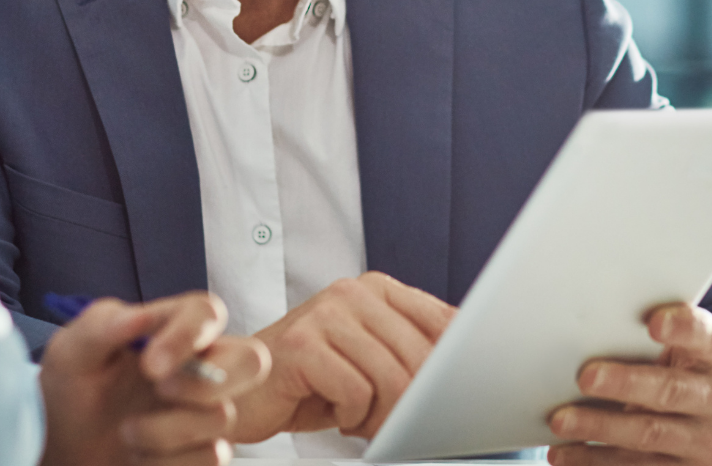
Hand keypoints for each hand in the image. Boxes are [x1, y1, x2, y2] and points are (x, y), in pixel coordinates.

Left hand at [39, 291, 270, 465]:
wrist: (62, 451)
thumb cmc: (70, 393)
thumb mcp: (70, 353)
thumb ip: (100, 326)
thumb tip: (137, 315)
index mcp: (170, 332)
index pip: (206, 313)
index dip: (188, 335)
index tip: (149, 363)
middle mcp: (198, 369)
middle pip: (251, 360)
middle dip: (205, 382)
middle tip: (158, 391)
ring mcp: (204, 412)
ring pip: (222, 417)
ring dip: (165, 430)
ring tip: (126, 432)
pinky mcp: (202, 451)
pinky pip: (213, 456)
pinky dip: (168, 461)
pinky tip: (140, 457)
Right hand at [229, 271, 455, 441]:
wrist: (240, 390)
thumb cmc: (311, 381)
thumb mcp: (370, 360)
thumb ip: (411, 352)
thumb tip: (470, 369)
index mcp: (377, 288)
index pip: (444, 322)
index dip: (455, 366)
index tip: (451, 397)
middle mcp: (352, 292)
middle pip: (421, 357)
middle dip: (415, 403)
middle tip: (393, 423)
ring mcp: (325, 314)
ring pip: (392, 377)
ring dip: (381, 415)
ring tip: (359, 419)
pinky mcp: (302, 345)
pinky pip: (356, 392)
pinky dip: (350, 416)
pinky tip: (333, 414)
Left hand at [547, 302, 711, 465]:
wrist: (698, 421)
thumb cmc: (673, 370)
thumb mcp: (674, 349)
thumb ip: (645, 335)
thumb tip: (591, 326)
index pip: (706, 338)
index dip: (683, 329)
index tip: (654, 322)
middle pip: (671, 391)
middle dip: (626, 383)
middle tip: (586, 377)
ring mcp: (701, 442)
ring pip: (648, 435)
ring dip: (600, 428)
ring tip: (561, 421)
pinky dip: (592, 460)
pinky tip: (563, 453)